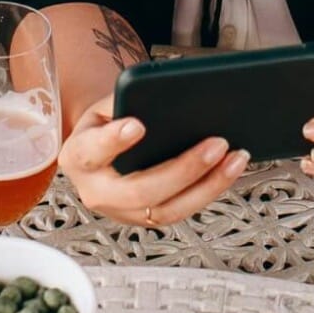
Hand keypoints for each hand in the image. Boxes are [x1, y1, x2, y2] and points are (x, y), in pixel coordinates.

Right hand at [58, 94, 249, 227]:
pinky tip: (229, 170)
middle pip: (139, 191)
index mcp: (78, 156)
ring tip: (235, 158)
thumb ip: (125, 98)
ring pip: (165, 211)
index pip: (92, 150)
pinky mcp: (145, 219)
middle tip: (216, 144)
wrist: (99, 149)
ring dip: (207, 186)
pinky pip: (179, 212)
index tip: (137, 125)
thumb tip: (164, 93)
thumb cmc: (106, 122)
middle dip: (183, 169)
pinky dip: (208, 192)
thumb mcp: (104, 104)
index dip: (114, 140)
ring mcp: (122, 212)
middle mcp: (96, 191)